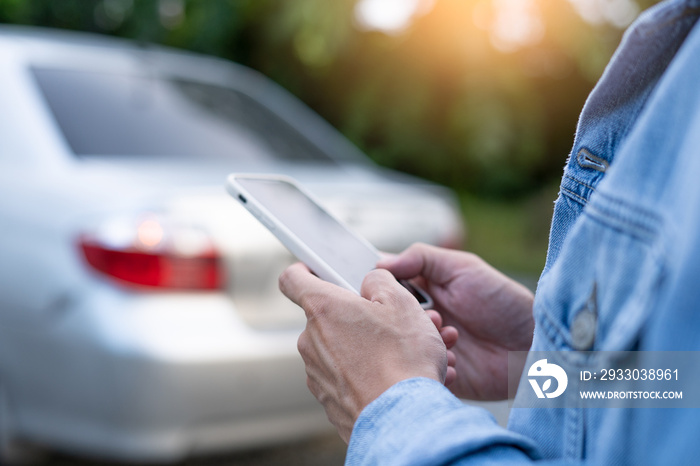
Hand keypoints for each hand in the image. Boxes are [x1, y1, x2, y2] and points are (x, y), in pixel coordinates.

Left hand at [279, 263, 450, 442]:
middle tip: (391, 322)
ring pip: (340, 349)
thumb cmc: (403, 360)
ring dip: (366, 346)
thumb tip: (370, 282)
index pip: (293, 279)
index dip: (304, 269)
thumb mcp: (402, 303)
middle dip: (356, 316)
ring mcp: (317, 373)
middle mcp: (311, 341)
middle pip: (327, 316)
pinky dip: (366, 373)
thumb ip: (379, 281)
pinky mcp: (329, 400)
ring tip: (403, 354)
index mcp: (324, 309)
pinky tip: (395, 378)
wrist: (403, 419)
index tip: (316, 269)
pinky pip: (346, 377)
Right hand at [378, 243, 534, 399]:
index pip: (388, 289)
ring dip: (423, 344)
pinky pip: (421, 375)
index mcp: (424, 292)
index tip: (381, 290)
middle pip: (391, 320)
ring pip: (405, 349)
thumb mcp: (463, 267)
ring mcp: (430, 348)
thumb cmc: (502, 301)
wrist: (534, 344)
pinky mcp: (439, 375)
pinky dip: (434, 369)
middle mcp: (422, 320)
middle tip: (434, 317)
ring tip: (453, 338)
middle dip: (405, 320)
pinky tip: (456, 362)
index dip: (382, 290)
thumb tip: (379, 263)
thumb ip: (421, 258)